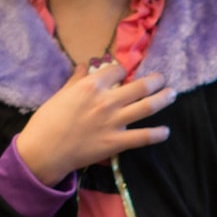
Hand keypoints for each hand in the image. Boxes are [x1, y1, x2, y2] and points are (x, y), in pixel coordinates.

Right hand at [15, 63, 176, 186]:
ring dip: (163, 99)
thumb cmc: (47, 121)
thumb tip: (83, 66)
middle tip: (163, 79)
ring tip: (172, 94)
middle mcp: (106, 101)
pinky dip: (158, 134)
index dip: (123, 70)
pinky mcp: (117, 142)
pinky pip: (143, 137)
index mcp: (91, 86)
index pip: (117, 70)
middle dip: (155, 81)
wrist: (44, 151)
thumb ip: (75, 80)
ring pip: (146, 107)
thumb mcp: (60, 94)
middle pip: (139, 86)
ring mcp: (114, 122)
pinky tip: (166, 131)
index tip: (126, 74)